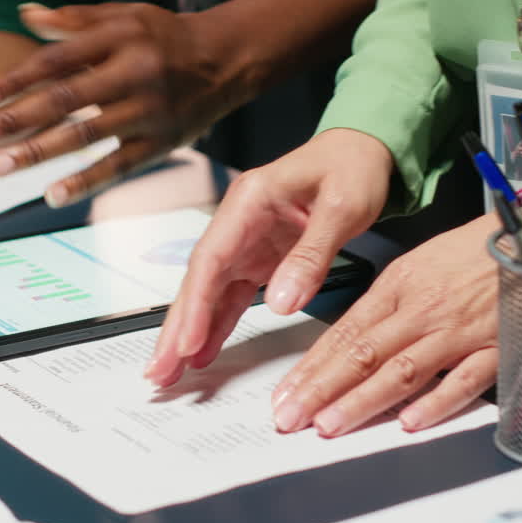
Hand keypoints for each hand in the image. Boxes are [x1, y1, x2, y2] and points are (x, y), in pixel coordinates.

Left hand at [0, 1, 260, 207]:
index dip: (17, 79)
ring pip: (85, 135)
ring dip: (38, 153)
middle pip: (64, 99)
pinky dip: (86, 181)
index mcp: (118, 37)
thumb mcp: (122, 16)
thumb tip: (24, 13)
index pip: (57, 61)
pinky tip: (52, 195)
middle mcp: (132, 72)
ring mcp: (148, 110)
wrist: (227, 58)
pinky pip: (119, 165)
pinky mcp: (161, 142)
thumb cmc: (164, 36)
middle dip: (15, 120)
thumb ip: (72, 19)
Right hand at [146, 129, 392, 385]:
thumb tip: (282, 302)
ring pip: (207, 293)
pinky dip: (216, 325)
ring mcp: (245, 243)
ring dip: (188, 332)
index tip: (187, 341)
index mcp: (249, 201)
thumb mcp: (343, 207)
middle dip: (175, 327)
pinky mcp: (258, 259)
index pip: (211, 258)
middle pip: (198, 280)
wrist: (363, 150)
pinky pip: (231, 297)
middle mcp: (237, 223)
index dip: (196, 303)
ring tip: (169, 372)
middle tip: (158, 370)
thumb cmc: (352, 167)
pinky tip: (202, 353)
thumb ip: (312, 255)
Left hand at [270, 214, 499, 436]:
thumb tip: (349, 340)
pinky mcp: (497, 347)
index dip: (312, 367)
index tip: (286, 392)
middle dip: (321, 389)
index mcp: (398, 287)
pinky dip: (437, 402)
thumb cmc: (475, 252)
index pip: (344, 334)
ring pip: (402, 371)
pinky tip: (410, 422)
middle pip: (363, 354)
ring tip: (329, 424)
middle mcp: (422, 310)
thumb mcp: (417, 265)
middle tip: (290, 416)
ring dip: (362, 401)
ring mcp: (458, 331)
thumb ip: (385, 304)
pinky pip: (464, 378)